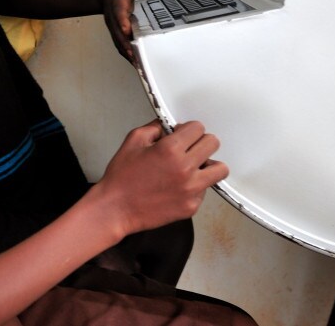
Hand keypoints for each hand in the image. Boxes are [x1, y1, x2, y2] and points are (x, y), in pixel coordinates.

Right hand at [92, 120, 226, 238]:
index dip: (188, 129)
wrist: (115, 208)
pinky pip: (205, 190)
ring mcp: (191, 190)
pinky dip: (195, 186)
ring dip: (208, 165)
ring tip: (193, 167)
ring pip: (219, 169)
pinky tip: (178, 186)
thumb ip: (154, 128)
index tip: (183, 134)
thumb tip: (168, 126)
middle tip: (189, 148)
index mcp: (170, 149)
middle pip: (213, 144)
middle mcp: (185, 169)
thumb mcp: (133, 141)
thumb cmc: (121, 177)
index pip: (198, 128)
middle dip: (201, 142)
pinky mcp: (191, 206)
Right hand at [103, 0, 152, 62]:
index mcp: (118, 2)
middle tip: (135, 56)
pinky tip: (136, 65)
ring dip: (127, 53)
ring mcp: (113, 26)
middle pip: (118, 32)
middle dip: (125, 44)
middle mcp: (114, 17)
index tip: (126, 30)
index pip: (119, 12)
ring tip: (138, 65)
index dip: (122, 21)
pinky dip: (127, 55)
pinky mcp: (116, 32)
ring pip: (118, 41)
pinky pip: (120, 45)